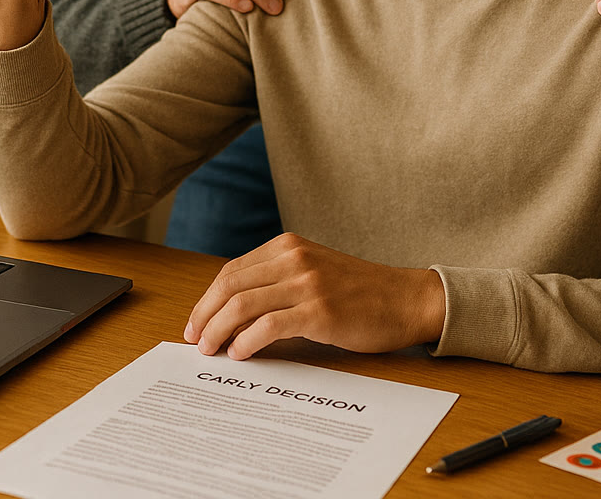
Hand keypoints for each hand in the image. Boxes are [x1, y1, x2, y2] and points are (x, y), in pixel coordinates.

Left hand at [183, 233, 443, 359]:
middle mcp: (294, 258)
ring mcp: (307, 283)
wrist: (406, 300)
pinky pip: (268, 325)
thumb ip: (277, 281)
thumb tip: (232, 314)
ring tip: (210, 350)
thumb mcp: (314, 272)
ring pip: (242, 305)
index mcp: (288, 246)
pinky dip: (246, 341)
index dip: (207, 299)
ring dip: (218, 331)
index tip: (196, 322)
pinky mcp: (319, 311)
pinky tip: (241, 354)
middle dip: (204, 315)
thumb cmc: (360, 293)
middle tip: (194, 340)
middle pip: (229, 286)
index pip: (231, 272)